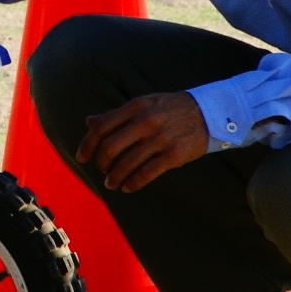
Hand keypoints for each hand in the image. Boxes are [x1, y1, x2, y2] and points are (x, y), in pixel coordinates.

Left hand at [78, 92, 210, 191]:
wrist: (208, 112)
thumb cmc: (169, 109)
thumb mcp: (143, 104)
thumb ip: (116, 114)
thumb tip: (89, 122)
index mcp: (135, 107)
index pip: (101, 127)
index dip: (87, 145)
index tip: (82, 158)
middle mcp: (146, 121)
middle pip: (110, 147)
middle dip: (101, 163)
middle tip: (101, 171)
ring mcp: (161, 138)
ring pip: (127, 163)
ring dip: (114, 177)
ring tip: (111, 183)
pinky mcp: (174, 154)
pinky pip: (147, 173)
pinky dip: (133, 183)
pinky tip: (127, 187)